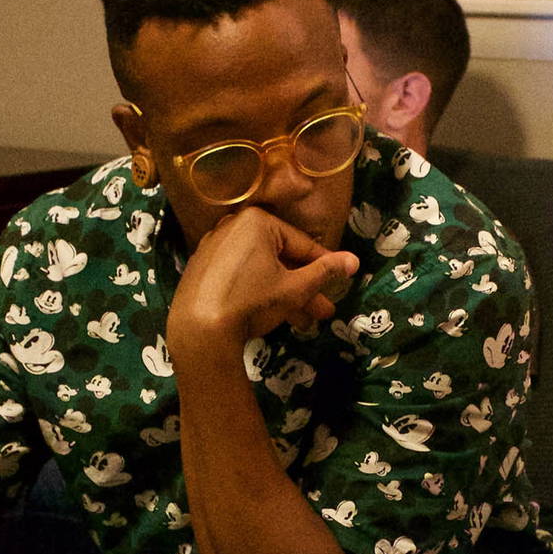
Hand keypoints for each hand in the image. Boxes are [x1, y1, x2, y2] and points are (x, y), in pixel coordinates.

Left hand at [167, 208, 358, 353]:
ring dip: (285, 295)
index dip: (324, 268)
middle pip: (280, 259)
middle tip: (323, 312)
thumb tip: (354, 260)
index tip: (340, 283)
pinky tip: (274, 316)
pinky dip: (258, 292)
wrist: (198, 331)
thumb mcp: (295, 288)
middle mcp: (233, 227)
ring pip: (261, 270)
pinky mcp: (201, 270)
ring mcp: (214, 249)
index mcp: (257, 222)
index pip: (302, 244)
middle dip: (305, 288)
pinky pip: (240, 276)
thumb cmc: (252, 302)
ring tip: (304, 323)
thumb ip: (325, 272)